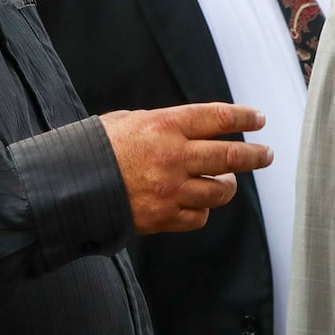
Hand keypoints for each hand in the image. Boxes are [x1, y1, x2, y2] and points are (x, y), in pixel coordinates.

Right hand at [100, 103, 271, 233]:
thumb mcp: (128, 120)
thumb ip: (162, 123)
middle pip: (232, 156)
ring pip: (220, 191)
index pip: (219, 118)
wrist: (68, 186)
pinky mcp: (163, 217)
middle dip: (256, 156)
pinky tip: (199, 202)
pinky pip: (199, 216)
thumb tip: (188, 127)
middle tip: (266, 155)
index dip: (245, 118)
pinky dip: (203, 209)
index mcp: (165, 125)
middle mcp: (174, 156)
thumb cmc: (95, 148)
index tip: (258, 119)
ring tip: (228, 181)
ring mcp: (170, 190)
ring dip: (229, 185)